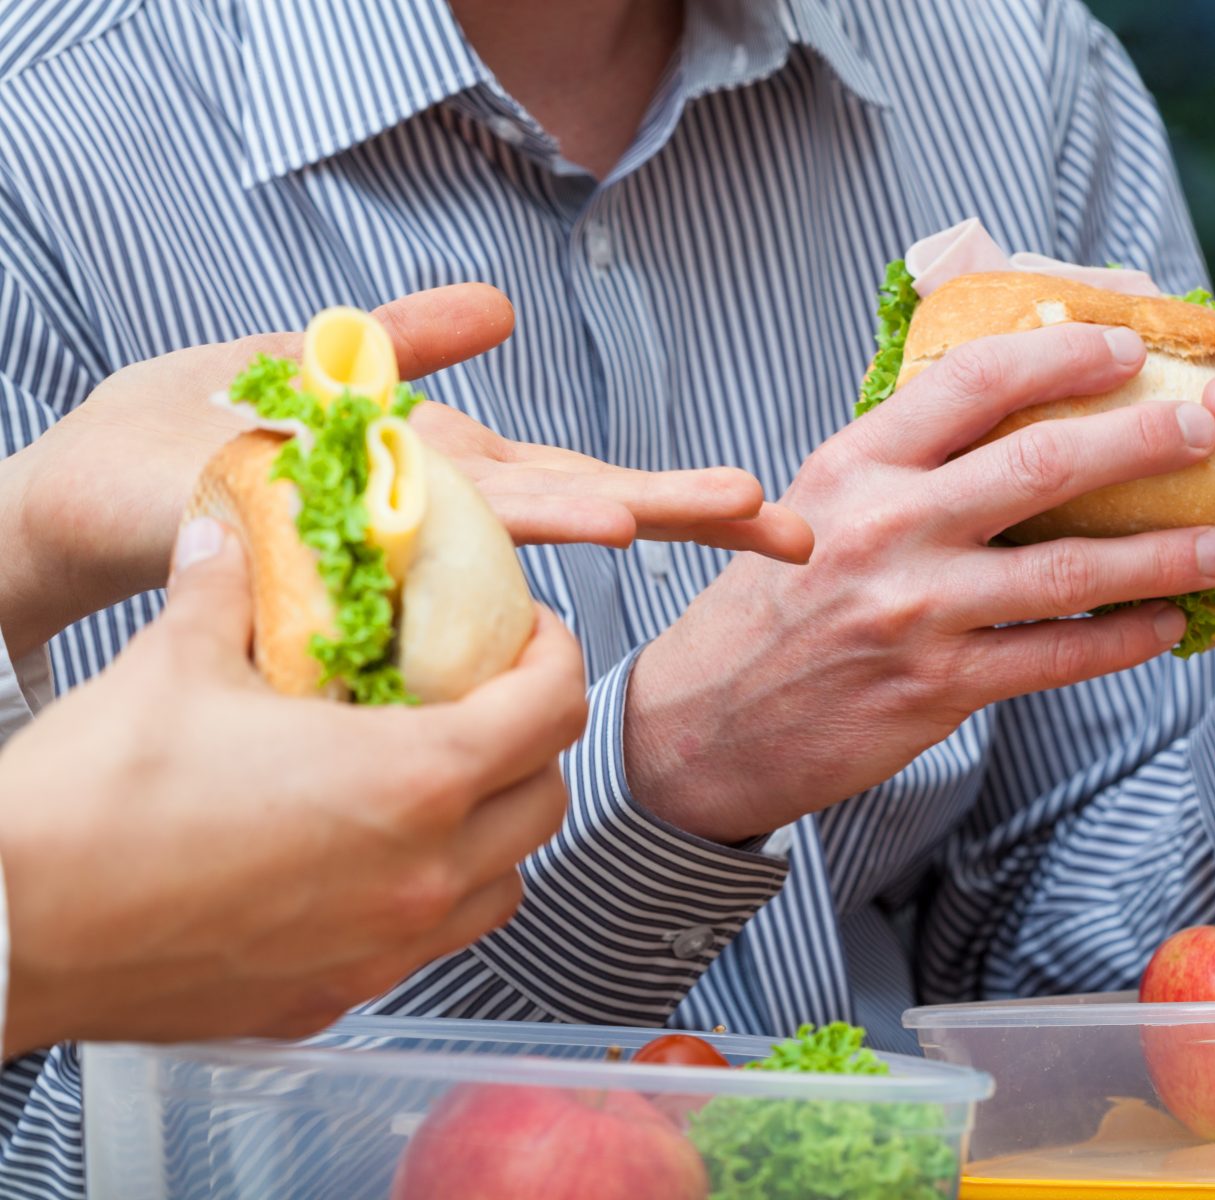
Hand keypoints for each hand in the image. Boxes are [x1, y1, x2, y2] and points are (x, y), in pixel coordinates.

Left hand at [0, 283, 809, 658]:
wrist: (95, 492)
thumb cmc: (214, 441)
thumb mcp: (328, 363)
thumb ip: (415, 342)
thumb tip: (500, 309)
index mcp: (457, 477)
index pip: (588, 482)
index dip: (681, 497)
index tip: (771, 514)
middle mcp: (438, 507)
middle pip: (581, 502)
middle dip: (688, 513)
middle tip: (791, 531)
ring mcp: (384, 511)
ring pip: (515, 510)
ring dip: (607, 508)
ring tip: (705, 510)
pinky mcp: (324, 511)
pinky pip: (418, 514)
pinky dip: (503, 516)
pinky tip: (572, 519)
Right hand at [0, 520, 588, 1054]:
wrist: (8, 929)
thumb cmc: (88, 806)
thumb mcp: (174, 661)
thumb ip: (228, 588)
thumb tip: (231, 533)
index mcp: (410, 779)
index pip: (552, 707)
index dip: (555, 656)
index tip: (530, 635)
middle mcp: (419, 872)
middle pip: (546, 797)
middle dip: (533, 739)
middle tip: (488, 701)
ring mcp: (384, 948)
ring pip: (503, 882)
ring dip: (494, 826)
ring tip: (442, 783)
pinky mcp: (336, 997)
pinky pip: (429, 944)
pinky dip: (431, 895)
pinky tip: (374, 860)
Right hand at [626, 323, 1214, 843]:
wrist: (706, 725)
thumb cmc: (774, 604)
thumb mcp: (816, 504)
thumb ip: (904, 458)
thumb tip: (1011, 405)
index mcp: (855, 463)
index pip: (975, 380)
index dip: (1064, 354)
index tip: (1126, 346)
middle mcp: (885, 526)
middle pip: (1043, 463)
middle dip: (1143, 439)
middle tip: (1207, 427)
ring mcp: (915, 610)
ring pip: (1070, 569)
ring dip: (1160, 553)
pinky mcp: (939, 687)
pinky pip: (1058, 657)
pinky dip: (1124, 640)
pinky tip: (1166, 625)